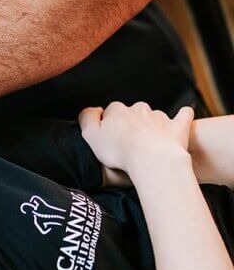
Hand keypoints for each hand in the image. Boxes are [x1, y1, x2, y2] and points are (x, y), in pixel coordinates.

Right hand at [79, 102, 194, 178]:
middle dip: (129, 124)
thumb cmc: (120, 151)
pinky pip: (182, 116)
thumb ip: (87, 119)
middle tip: (126, 143)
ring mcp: (160, 117)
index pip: (110, 112)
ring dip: (150, 125)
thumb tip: (92, 110)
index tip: (108, 138)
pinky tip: (181, 116)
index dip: (108, 125)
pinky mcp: (177, 126)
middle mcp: (139, 109)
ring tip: (147, 144)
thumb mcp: (90, 135)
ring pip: (153, 117)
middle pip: (131, 113)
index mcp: (117, 110)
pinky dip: (182, 116)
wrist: (152, 159)